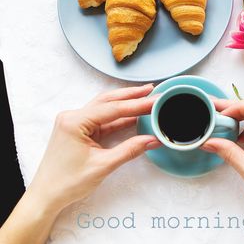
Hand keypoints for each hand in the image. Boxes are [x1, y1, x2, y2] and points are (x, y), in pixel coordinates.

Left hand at [0, 84, 160, 243]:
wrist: (47, 196)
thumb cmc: (67, 182)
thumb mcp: (103, 166)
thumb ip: (130, 150)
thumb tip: (152, 140)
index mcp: (74, 122)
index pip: (112, 109)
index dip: (136, 104)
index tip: (154, 100)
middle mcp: (73, 116)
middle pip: (108, 101)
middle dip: (131, 95)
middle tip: (151, 90)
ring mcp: (75, 122)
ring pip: (105, 107)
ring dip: (126, 103)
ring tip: (145, 98)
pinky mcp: (79, 129)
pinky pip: (103, 119)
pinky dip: (119, 117)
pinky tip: (133, 114)